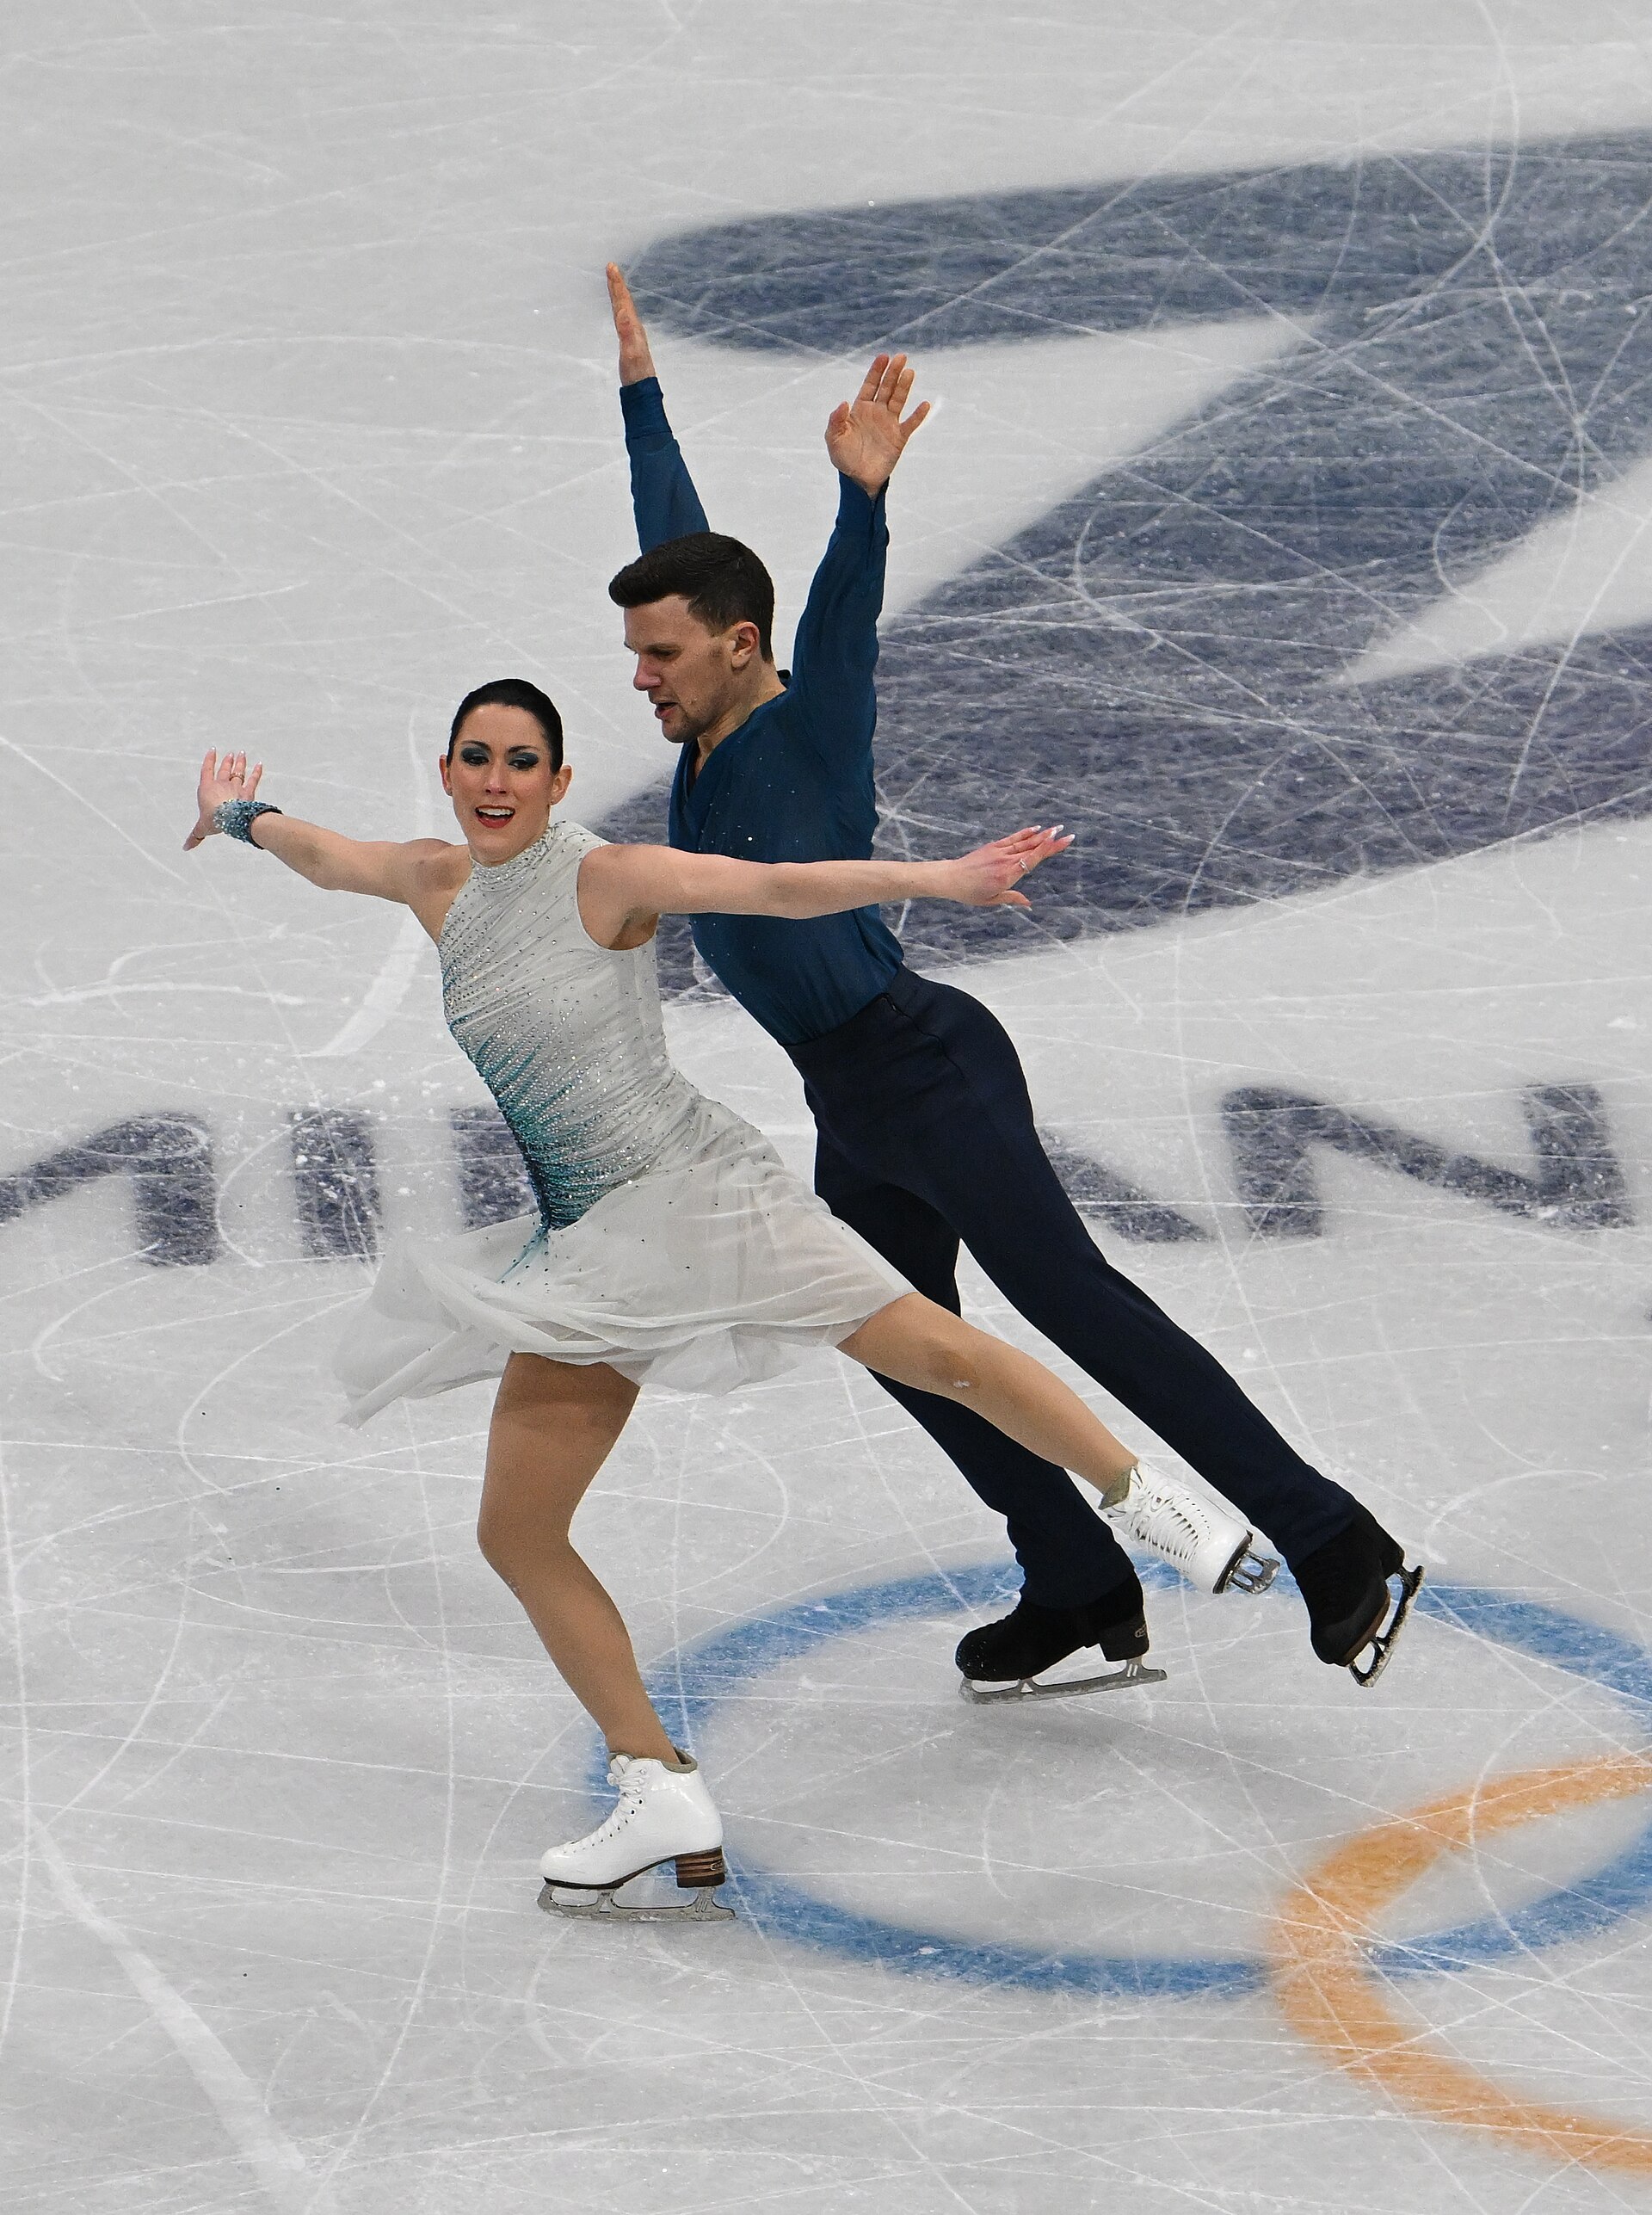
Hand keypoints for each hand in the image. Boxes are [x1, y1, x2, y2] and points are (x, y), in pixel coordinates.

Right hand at [184, 749, 263, 849]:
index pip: (207, 771)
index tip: (212, 751)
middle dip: (227, 761)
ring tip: (242, 754)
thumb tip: (185, 847)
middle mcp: (221, 784)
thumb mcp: (201, 828)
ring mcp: (235, 787)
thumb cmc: (214, 820)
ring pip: (238, 772)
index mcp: (207, 789)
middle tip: (230, 754)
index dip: (209, 760)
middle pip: (224, 770)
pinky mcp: (248, 792)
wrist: (230, 818)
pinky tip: (260, 765)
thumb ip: (195, 836)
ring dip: (240, 763)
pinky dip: (257, 772)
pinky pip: (253, 780)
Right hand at [607, 263, 656, 384]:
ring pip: (624, 308)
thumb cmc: (636, 374)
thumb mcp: (631, 354)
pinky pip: (623, 318)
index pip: (623, 301)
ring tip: (613, 283)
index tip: (611, 266)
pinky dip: (619, 308)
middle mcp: (634, 328)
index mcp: (633, 327)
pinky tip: (619, 310)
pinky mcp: (630, 342)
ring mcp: (633, 335)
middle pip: (624, 302)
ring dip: (618, 294)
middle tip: (611, 267)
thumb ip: (627, 334)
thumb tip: (624, 314)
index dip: (617, 284)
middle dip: (617, 284)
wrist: (642, 390)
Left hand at [825, 354, 930, 494]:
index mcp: (860, 409)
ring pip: (898, 400)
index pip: (870, 385)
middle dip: (893, 373)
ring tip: (910, 372)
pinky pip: (910, 424)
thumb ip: (836, 421)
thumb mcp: (834, 439)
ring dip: (904, 387)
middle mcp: (877, 412)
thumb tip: (844, 402)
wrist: (858, 479)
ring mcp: (889, 423)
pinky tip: (924, 404)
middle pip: (886, 388)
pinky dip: (918, 415)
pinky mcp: (899, 438)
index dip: (876, 371)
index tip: (883, 357)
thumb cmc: (844, 458)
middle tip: (901, 357)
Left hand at [935, 825, 1072, 908]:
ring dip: (1042, 835)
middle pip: (1033, 850)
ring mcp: (1000, 852)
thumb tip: (1029, 903)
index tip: (1061, 841)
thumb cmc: (970, 893)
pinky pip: (1013, 839)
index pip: (1033, 860)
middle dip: (1052, 842)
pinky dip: (1025, 833)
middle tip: (1069, 835)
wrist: (951, 877)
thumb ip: (1012, 898)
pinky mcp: (993, 847)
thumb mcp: (991, 900)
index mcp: (1007, 876)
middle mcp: (1006, 862)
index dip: (1048, 849)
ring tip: (1057, 828)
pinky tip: (1036, 829)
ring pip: (1025, 842)